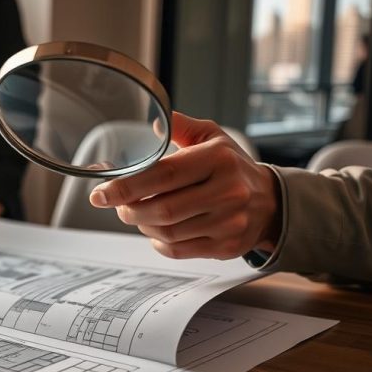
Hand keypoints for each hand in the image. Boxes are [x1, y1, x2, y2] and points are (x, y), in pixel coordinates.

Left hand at [88, 112, 281, 259]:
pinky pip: (178, 250)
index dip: (127, 186)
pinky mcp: (226, 246)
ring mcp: (229, 222)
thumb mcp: (212, 137)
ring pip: (168, 232)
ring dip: (142, 225)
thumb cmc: (231, 166)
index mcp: (218, 159)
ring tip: (138, 214)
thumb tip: (156, 121)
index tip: (100, 193)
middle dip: (130, 209)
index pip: (164, 175)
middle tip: (118, 205)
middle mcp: (227, 191)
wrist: (270, 201)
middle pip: (162, 209)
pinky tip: (156, 231)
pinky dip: (158, 242)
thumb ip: (181, 127)